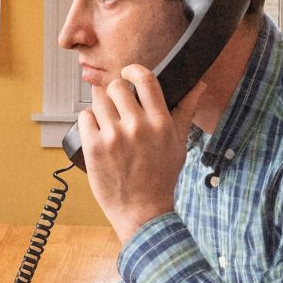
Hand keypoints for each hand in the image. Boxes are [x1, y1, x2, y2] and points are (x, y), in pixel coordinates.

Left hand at [79, 65, 207, 242]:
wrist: (142, 211)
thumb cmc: (161, 178)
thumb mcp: (179, 143)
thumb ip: (185, 111)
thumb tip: (198, 85)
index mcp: (160, 123)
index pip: (145, 79)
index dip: (133, 70)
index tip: (127, 73)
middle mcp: (137, 127)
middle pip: (116, 87)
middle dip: (114, 93)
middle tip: (116, 106)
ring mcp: (114, 136)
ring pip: (98, 101)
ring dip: (101, 108)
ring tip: (108, 123)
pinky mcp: (94, 147)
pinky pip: (84, 117)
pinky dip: (89, 122)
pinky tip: (98, 134)